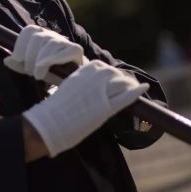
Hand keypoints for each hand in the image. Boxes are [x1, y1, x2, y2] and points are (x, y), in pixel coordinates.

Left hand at [3, 24, 84, 83]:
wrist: (75, 80)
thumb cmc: (53, 73)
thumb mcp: (33, 69)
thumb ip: (20, 65)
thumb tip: (7, 60)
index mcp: (41, 36)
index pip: (30, 30)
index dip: (21, 43)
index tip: (17, 58)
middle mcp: (53, 36)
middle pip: (38, 37)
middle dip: (30, 56)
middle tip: (30, 71)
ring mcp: (66, 42)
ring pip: (50, 43)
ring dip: (40, 61)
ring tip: (38, 75)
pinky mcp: (76, 50)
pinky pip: (63, 51)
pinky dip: (50, 60)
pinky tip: (42, 70)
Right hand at [22, 60, 148, 156]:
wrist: (47, 124)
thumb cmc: (50, 113)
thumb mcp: (62, 91)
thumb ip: (75, 86)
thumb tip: (80, 90)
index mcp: (78, 75)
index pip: (99, 67)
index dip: (108, 73)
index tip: (111, 78)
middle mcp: (90, 80)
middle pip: (112, 74)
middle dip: (120, 79)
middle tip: (126, 85)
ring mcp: (98, 93)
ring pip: (121, 83)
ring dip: (128, 86)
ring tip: (134, 89)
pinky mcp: (104, 108)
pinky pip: (125, 97)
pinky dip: (136, 92)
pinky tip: (143, 88)